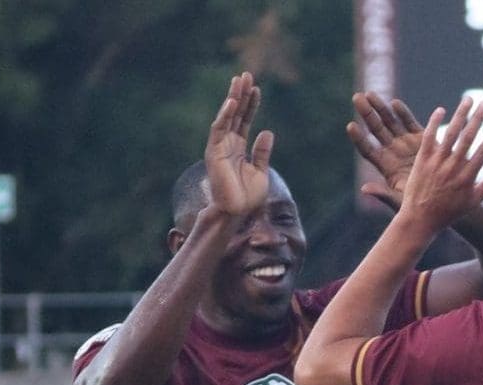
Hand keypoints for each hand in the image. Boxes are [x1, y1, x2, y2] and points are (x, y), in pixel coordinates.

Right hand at [205, 72, 273, 216]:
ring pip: (227, 116)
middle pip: (235, 113)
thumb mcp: (261, 172)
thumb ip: (262, 152)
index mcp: (239, 148)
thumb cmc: (247, 197)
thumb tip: (267, 131)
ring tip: (239, 80)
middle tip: (246, 74)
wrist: (235, 212)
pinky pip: (219, 128)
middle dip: (241, 94)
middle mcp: (228, 144)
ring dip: (233, 97)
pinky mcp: (214, 151)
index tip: (257, 88)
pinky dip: (226, 114)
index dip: (251, 104)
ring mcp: (220, 146)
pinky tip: (232, 100)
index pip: (245, 120)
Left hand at [347, 90, 424, 202]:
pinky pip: (410, 123)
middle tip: (357, 98)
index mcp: (386, 167)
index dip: (359, 138)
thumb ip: (383, 194)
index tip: (351, 125)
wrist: (446, 197)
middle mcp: (394, 152)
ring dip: (381, 108)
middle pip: (376, 130)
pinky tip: (395, 103)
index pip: (368, 150)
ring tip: (370, 94)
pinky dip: (403, 113)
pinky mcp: (422, 138)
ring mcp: (406, 144)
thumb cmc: (421, 205)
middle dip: (367, 114)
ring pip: (391, 122)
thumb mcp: (401, 201)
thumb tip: (364, 189)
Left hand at [394, 97, 482, 234]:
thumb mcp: (472, 204)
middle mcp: (453, 168)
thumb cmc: (448, 213)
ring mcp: (437, 162)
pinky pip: (429, 137)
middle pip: (468, 137)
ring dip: (460, 115)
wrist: (420, 219)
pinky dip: (434, 123)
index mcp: (467, 178)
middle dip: (478, 118)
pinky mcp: (422, 160)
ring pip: (450, 133)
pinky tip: (441, 110)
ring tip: (468, 100)